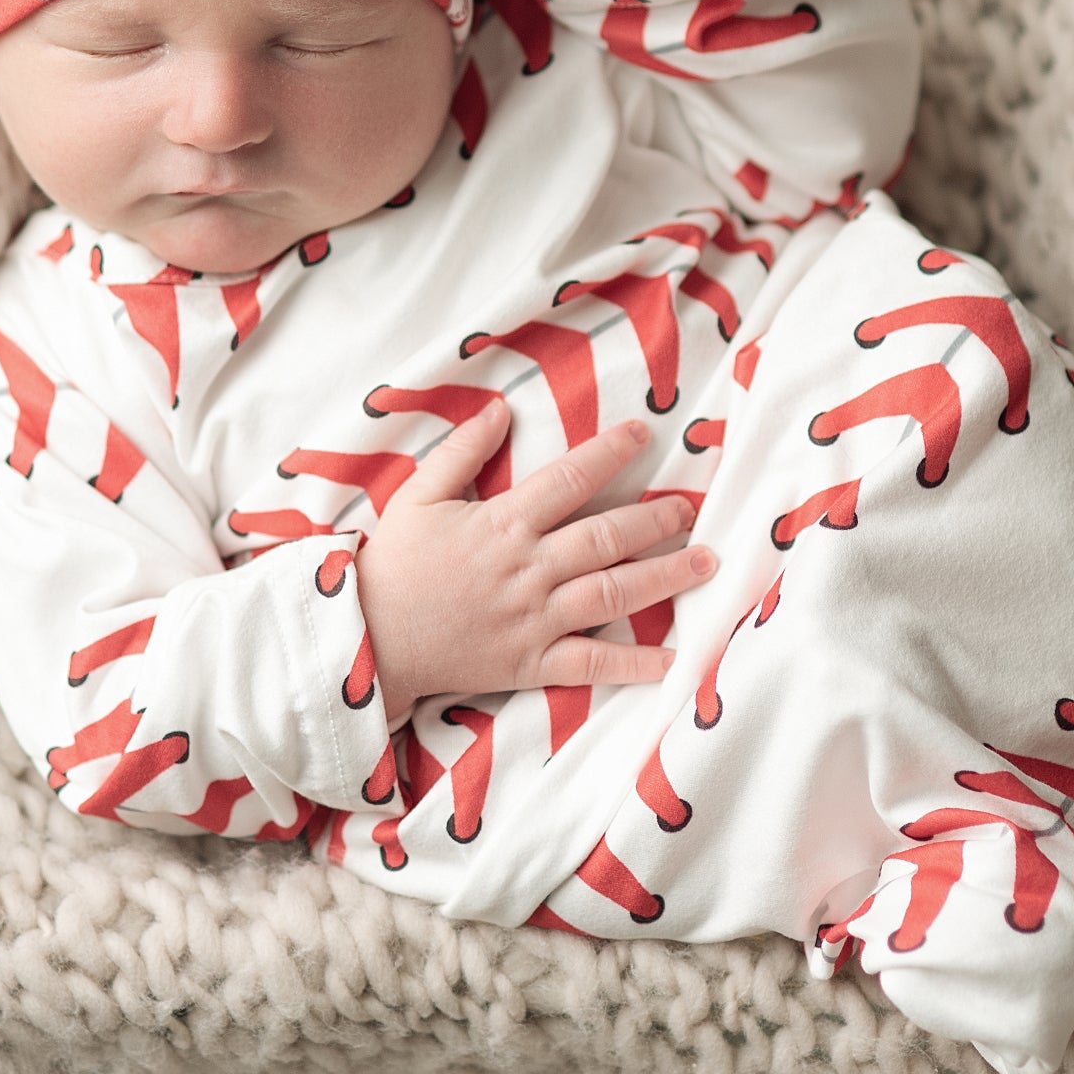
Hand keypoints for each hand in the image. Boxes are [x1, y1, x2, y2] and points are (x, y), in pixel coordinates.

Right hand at [357, 398, 716, 712]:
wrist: (367, 640)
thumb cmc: (392, 565)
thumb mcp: (418, 496)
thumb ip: (461, 451)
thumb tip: (499, 409)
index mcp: (503, 524)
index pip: (570, 478)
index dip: (611, 452)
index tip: (647, 432)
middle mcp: (528, 569)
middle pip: (606, 535)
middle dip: (656, 518)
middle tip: (691, 508)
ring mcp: (534, 618)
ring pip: (612, 593)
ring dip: (665, 577)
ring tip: (706, 564)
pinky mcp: (530, 663)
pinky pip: (591, 663)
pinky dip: (634, 663)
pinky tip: (674, 659)